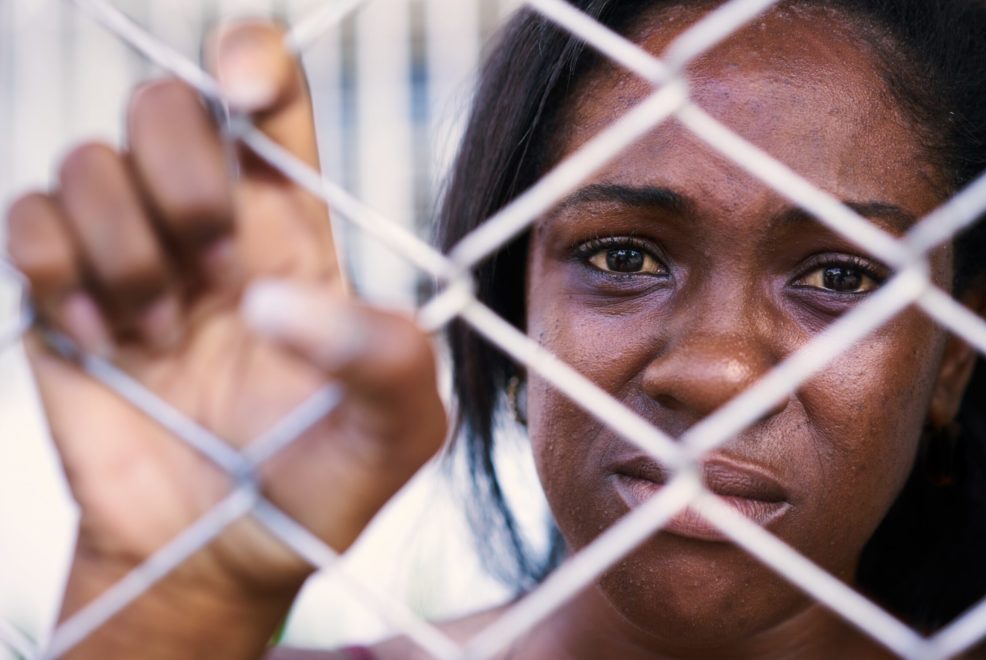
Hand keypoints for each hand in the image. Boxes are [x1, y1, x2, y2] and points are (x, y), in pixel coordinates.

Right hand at [5, 20, 445, 657]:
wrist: (220, 556)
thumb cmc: (318, 484)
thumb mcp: (397, 428)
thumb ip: (387, 352)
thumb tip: (269, 298)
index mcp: (293, 227)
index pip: (268, 97)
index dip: (250, 59)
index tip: (246, 94)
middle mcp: (208, 223)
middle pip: (166, 102)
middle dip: (184, 177)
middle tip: (216, 271)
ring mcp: (128, 252)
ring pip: (89, 159)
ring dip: (127, 252)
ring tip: (162, 340)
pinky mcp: (59, 292)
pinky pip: (26, 218)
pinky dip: (61, 276)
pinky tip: (107, 347)